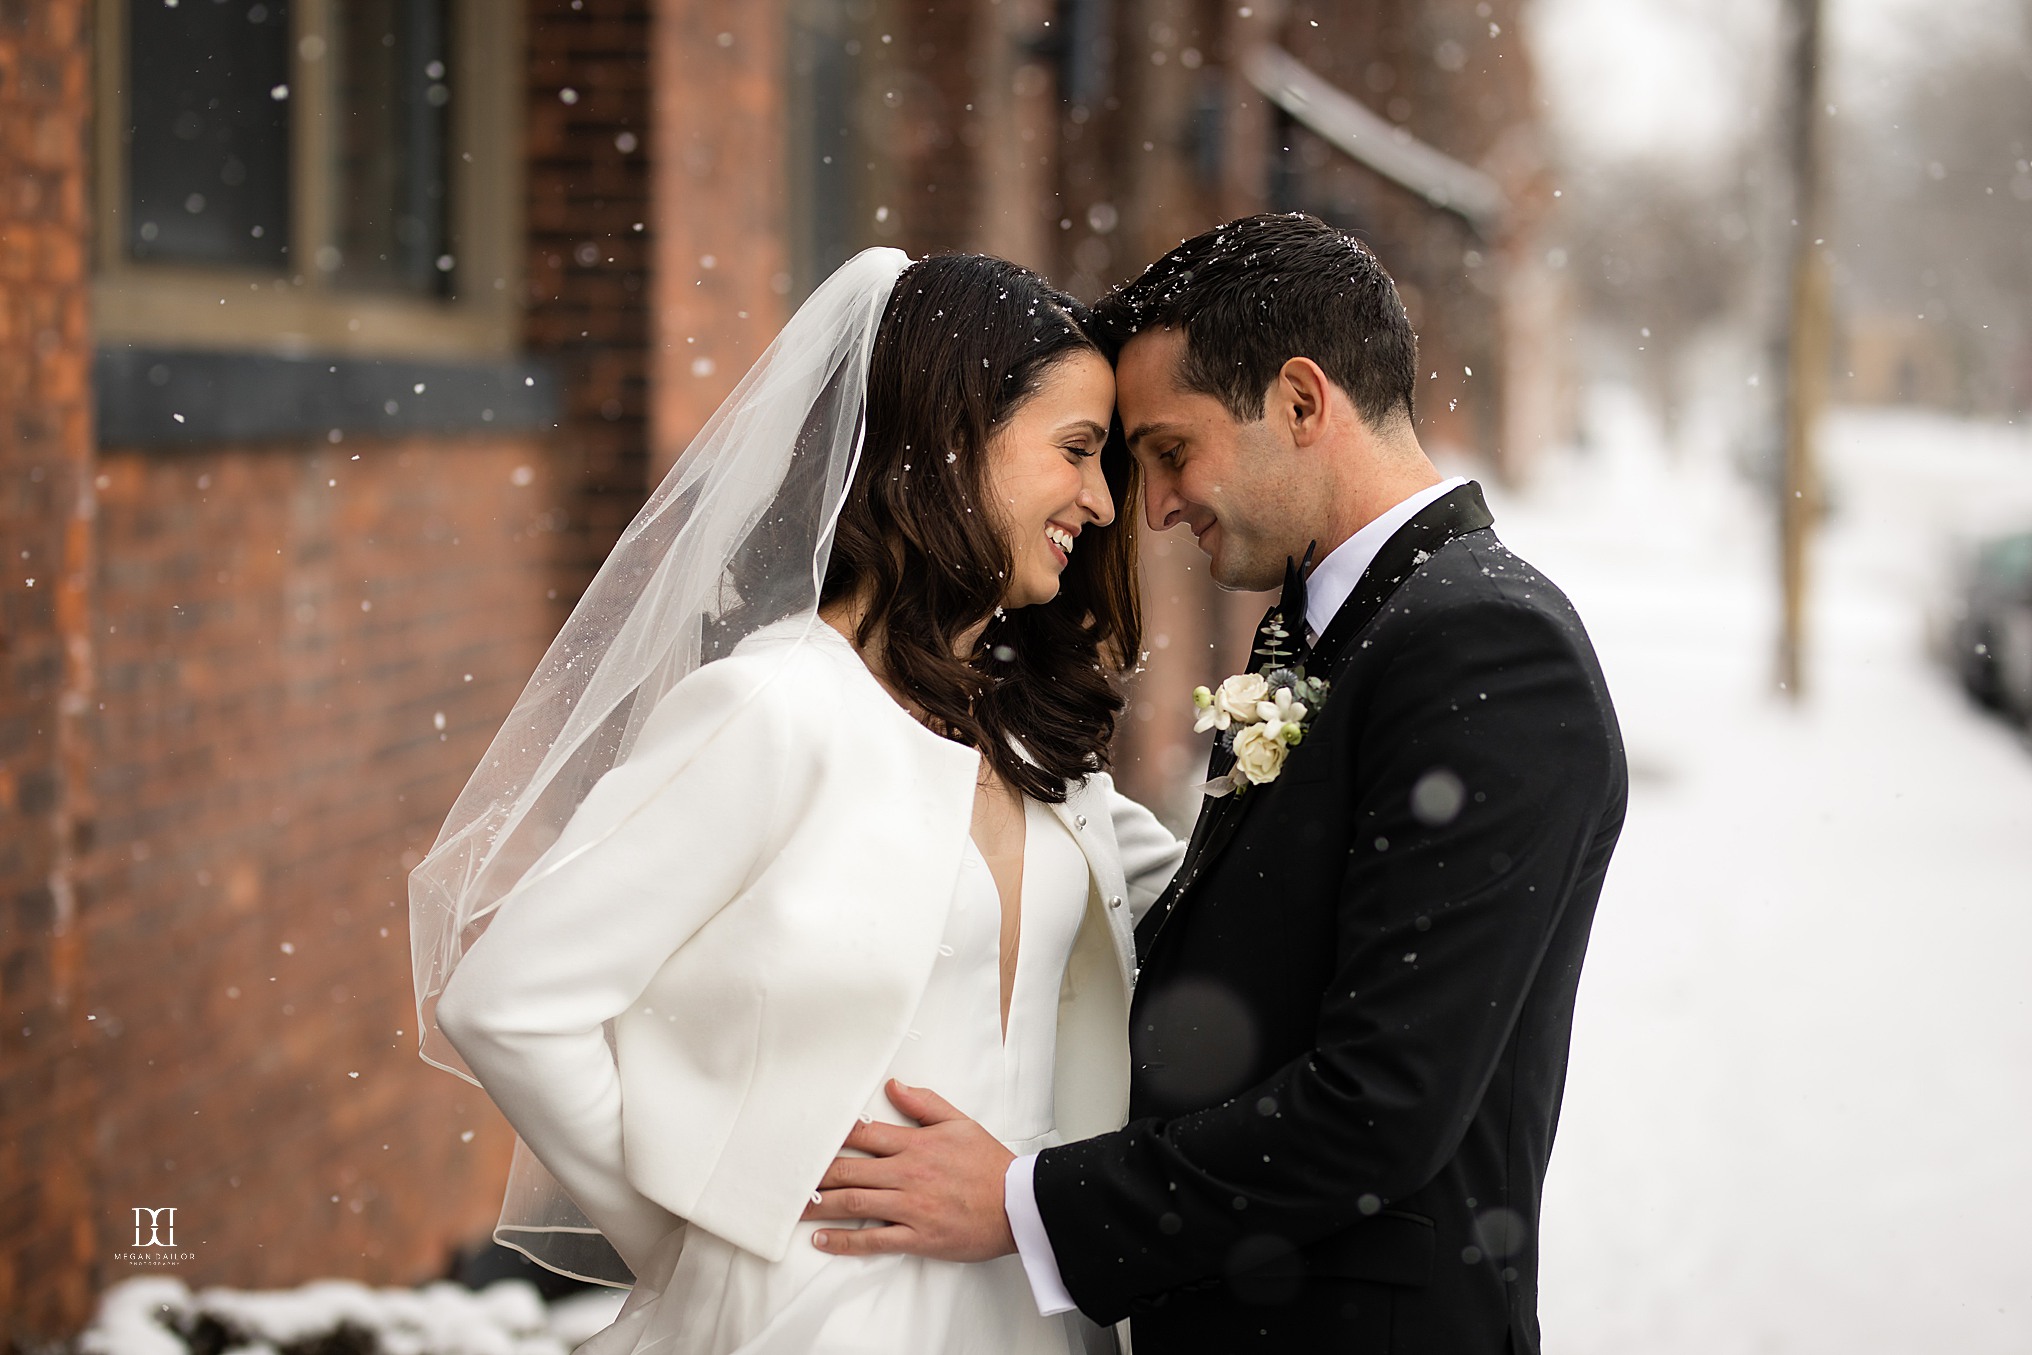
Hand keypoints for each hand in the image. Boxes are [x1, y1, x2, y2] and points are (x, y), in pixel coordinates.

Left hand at [802, 1079, 1016, 1261]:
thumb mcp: (960, 1122)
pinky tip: (822, 1241)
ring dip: (819, 1206)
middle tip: (785, 1178)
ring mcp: (911, 1206)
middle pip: (848, 1170)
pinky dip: (845, 1241)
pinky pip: (874, 1239)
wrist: (1018, 1205)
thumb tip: (894, 1086)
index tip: (805, 1138)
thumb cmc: (989, 1164)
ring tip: (792, 1209)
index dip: (831, 1136)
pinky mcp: (917, 1236)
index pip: (863, 1133)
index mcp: (916, 1144)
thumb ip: (925, 1104)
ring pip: (854, 1203)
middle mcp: (907, 1173)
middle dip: (814, 1175)